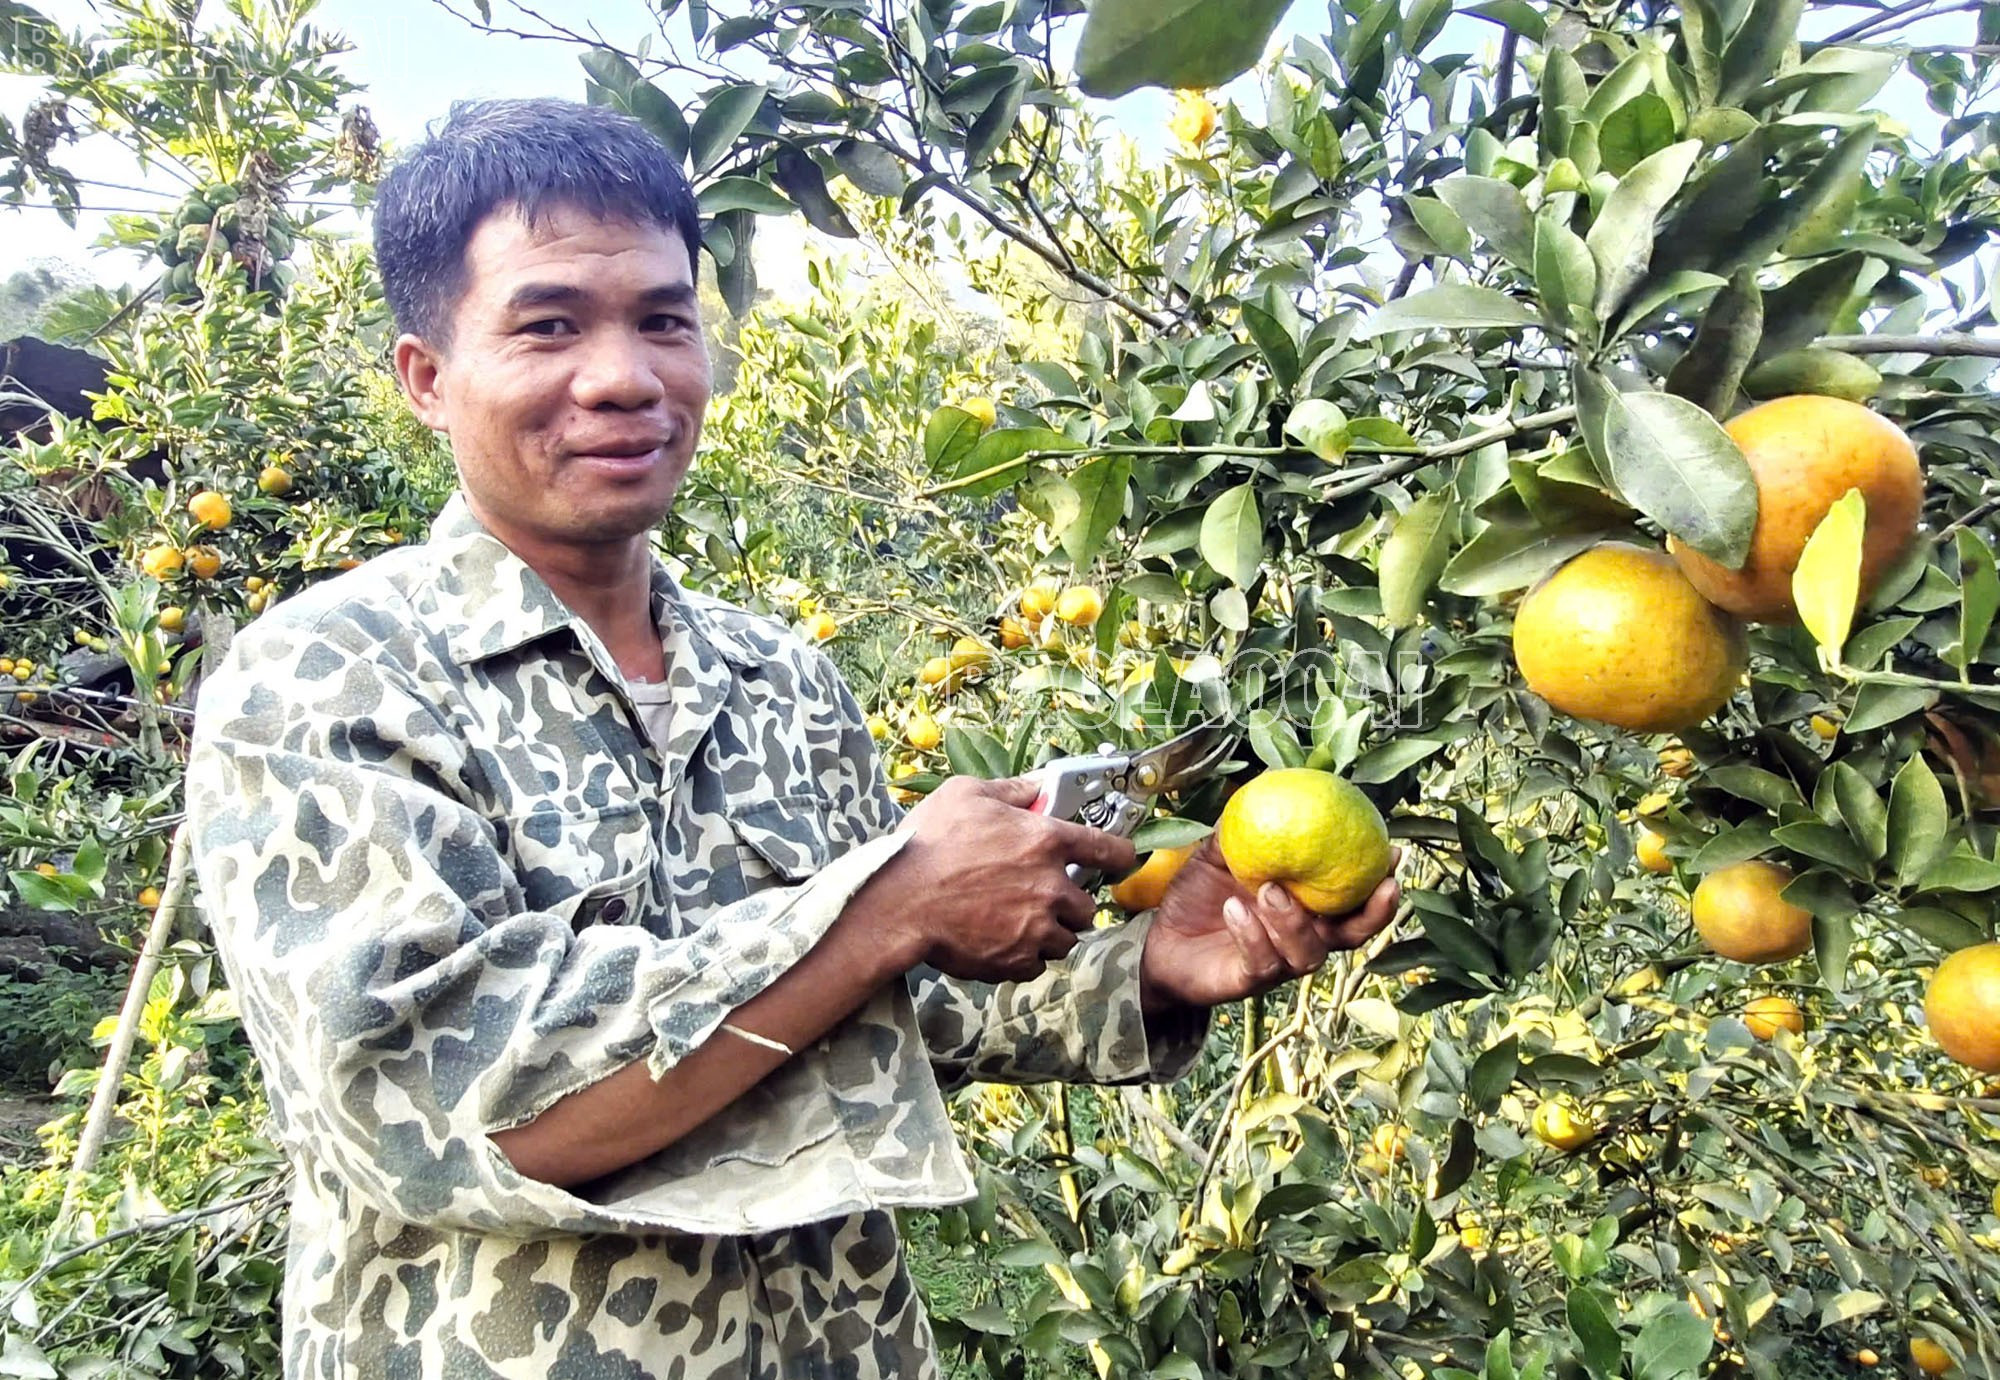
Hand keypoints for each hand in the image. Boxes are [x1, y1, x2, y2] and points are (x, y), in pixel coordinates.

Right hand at [848, 775, 1136, 983]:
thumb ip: (1012, 789)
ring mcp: (1036, 928)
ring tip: (1019, 922)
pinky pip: (1037, 964)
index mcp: (1045, 840)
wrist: (897, 903)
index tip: (1117, 859)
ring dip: (1050, 932)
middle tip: (1041, 896)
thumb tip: (1038, 784)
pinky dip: (1025, 956)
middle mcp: (1051, 886)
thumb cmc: (928, 844)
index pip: (1109, 849)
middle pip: (1087, 905)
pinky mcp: (1017, 960)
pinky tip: (1000, 940)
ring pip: (1066, 939)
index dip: (1119, 855)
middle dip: (1070, 902)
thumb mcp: (967, 794)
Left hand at [1138, 835, 1401, 1011]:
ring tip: (1269, 890)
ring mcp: (1278, 962)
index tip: (1393, 852)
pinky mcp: (1249, 980)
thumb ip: (1242, 828)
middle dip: (1373, 914)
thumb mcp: (1216, 854)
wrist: (1156, 942)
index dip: (1377, 880)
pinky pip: (1261, 962)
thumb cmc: (1196, 897)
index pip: (1351, 896)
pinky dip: (1251, 935)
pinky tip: (1234, 910)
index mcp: (1303, 905)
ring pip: (1308, 953)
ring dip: (1294, 921)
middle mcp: (1300, 936)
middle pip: (1352, 935)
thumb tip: (1264, 786)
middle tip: (1380, 885)